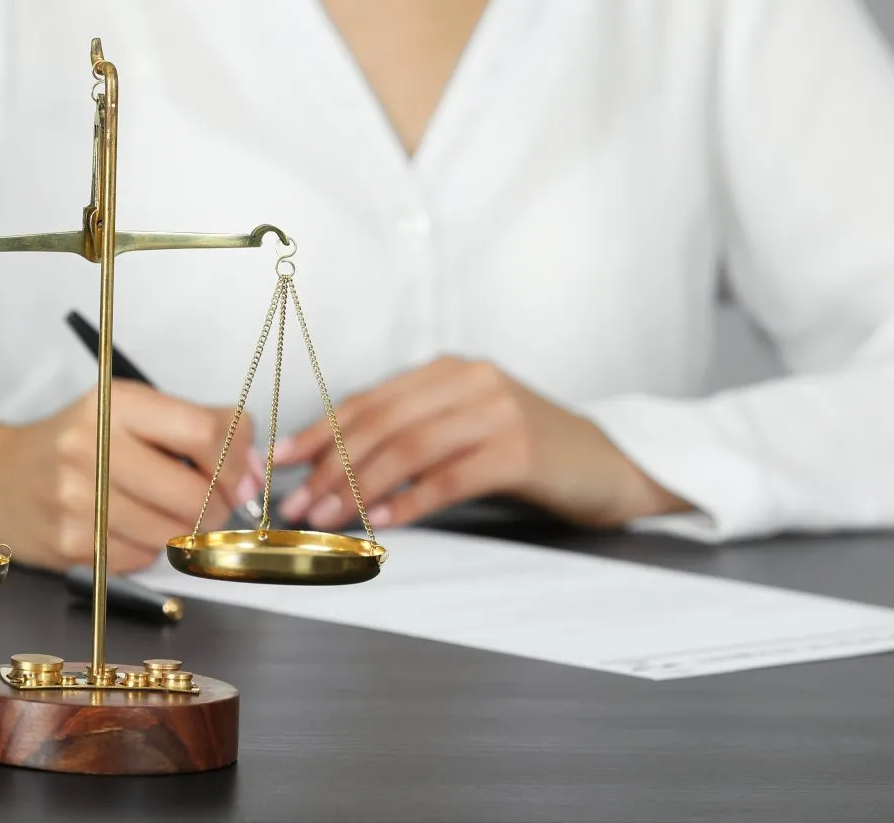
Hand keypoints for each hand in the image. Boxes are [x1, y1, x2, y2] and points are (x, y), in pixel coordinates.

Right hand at [0, 381, 256, 572]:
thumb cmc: (78, 440)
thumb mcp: (132, 410)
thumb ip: (198, 426)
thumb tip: (255, 467)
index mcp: (116, 404)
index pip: (204, 433)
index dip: (238, 459)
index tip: (244, 473)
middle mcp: (93, 449)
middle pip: (195, 494)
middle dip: (219, 505)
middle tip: (218, 502)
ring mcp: (78, 500)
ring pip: (173, 532)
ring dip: (186, 529)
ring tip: (170, 510)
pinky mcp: (72, 544)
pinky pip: (143, 558)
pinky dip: (151, 547)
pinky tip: (133, 526)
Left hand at [273, 357, 687, 530]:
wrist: (612, 465)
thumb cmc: (530, 453)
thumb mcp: (467, 429)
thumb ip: (413, 437)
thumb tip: (335, 472)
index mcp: (449, 371)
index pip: (370, 400)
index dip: (320, 431)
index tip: (281, 462)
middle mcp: (470, 380)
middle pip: (383, 423)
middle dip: (330, 466)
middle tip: (297, 504)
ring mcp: (498, 411)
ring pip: (410, 448)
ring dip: (360, 487)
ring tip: (329, 519)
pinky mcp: (521, 448)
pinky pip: (453, 476)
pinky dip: (414, 501)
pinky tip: (388, 523)